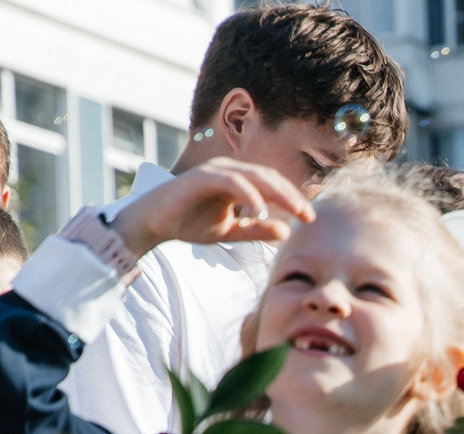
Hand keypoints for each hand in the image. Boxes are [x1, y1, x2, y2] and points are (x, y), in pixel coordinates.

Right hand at [113, 159, 315, 254]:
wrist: (153, 224)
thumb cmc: (189, 223)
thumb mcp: (230, 231)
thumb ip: (256, 230)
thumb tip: (286, 231)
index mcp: (237, 180)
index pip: (272, 186)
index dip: (293, 200)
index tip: (310, 218)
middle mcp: (228, 171)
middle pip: (269, 178)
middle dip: (292, 196)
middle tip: (309, 215)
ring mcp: (214, 171)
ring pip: (254, 176)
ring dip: (277, 193)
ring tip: (294, 211)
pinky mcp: (200, 177)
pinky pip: (230, 182)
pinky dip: (249, 194)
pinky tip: (262, 210)